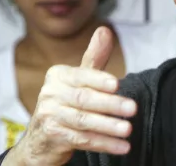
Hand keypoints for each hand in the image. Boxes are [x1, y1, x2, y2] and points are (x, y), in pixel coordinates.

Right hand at [3, 27, 136, 165]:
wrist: (42, 135)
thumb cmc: (68, 100)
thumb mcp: (80, 78)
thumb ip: (95, 57)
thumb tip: (104, 29)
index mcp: (58, 75)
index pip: (81, 76)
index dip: (99, 80)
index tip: (117, 84)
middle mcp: (49, 93)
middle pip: (84, 99)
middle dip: (110, 105)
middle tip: (133, 109)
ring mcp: (48, 116)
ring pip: (83, 121)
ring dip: (108, 127)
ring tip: (128, 129)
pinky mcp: (52, 137)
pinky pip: (82, 140)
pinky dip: (104, 144)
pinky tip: (122, 146)